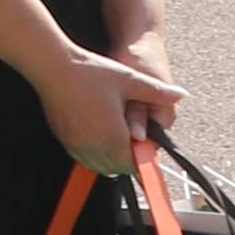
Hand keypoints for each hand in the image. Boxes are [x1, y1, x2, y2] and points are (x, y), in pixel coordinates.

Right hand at [30, 43, 182, 179]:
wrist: (54, 67)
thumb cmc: (91, 72)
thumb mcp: (129, 80)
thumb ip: (156, 92)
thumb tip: (180, 95)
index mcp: (113, 135)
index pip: (134, 162)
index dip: (143, 157)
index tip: (147, 149)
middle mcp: (94, 146)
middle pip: (119, 168)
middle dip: (129, 157)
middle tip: (134, 138)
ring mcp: (78, 145)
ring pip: (101, 166)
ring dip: (112, 158)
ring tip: (117, 135)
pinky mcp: (65, 141)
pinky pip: (85, 158)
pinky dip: (95, 153)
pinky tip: (99, 133)